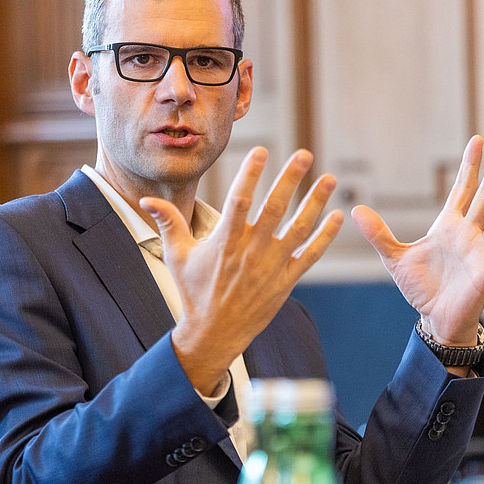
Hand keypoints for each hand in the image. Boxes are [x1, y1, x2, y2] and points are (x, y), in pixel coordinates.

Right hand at [140, 147, 343, 394]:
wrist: (213, 333)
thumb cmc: (194, 292)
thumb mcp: (177, 256)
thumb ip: (168, 223)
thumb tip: (146, 198)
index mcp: (225, 241)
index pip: (239, 199)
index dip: (251, 173)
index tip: (262, 150)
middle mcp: (251, 251)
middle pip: (274, 208)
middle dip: (290, 179)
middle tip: (305, 154)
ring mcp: (271, 266)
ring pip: (299, 229)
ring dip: (315, 202)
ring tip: (329, 179)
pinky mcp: (286, 282)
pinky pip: (311, 256)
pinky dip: (325, 237)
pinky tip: (337, 216)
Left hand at [352, 136, 483, 345]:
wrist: (435, 319)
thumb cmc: (421, 288)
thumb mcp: (395, 257)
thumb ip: (379, 233)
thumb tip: (355, 210)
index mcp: (448, 226)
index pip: (462, 189)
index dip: (469, 166)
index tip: (477, 141)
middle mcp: (469, 234)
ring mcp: (481, 251)